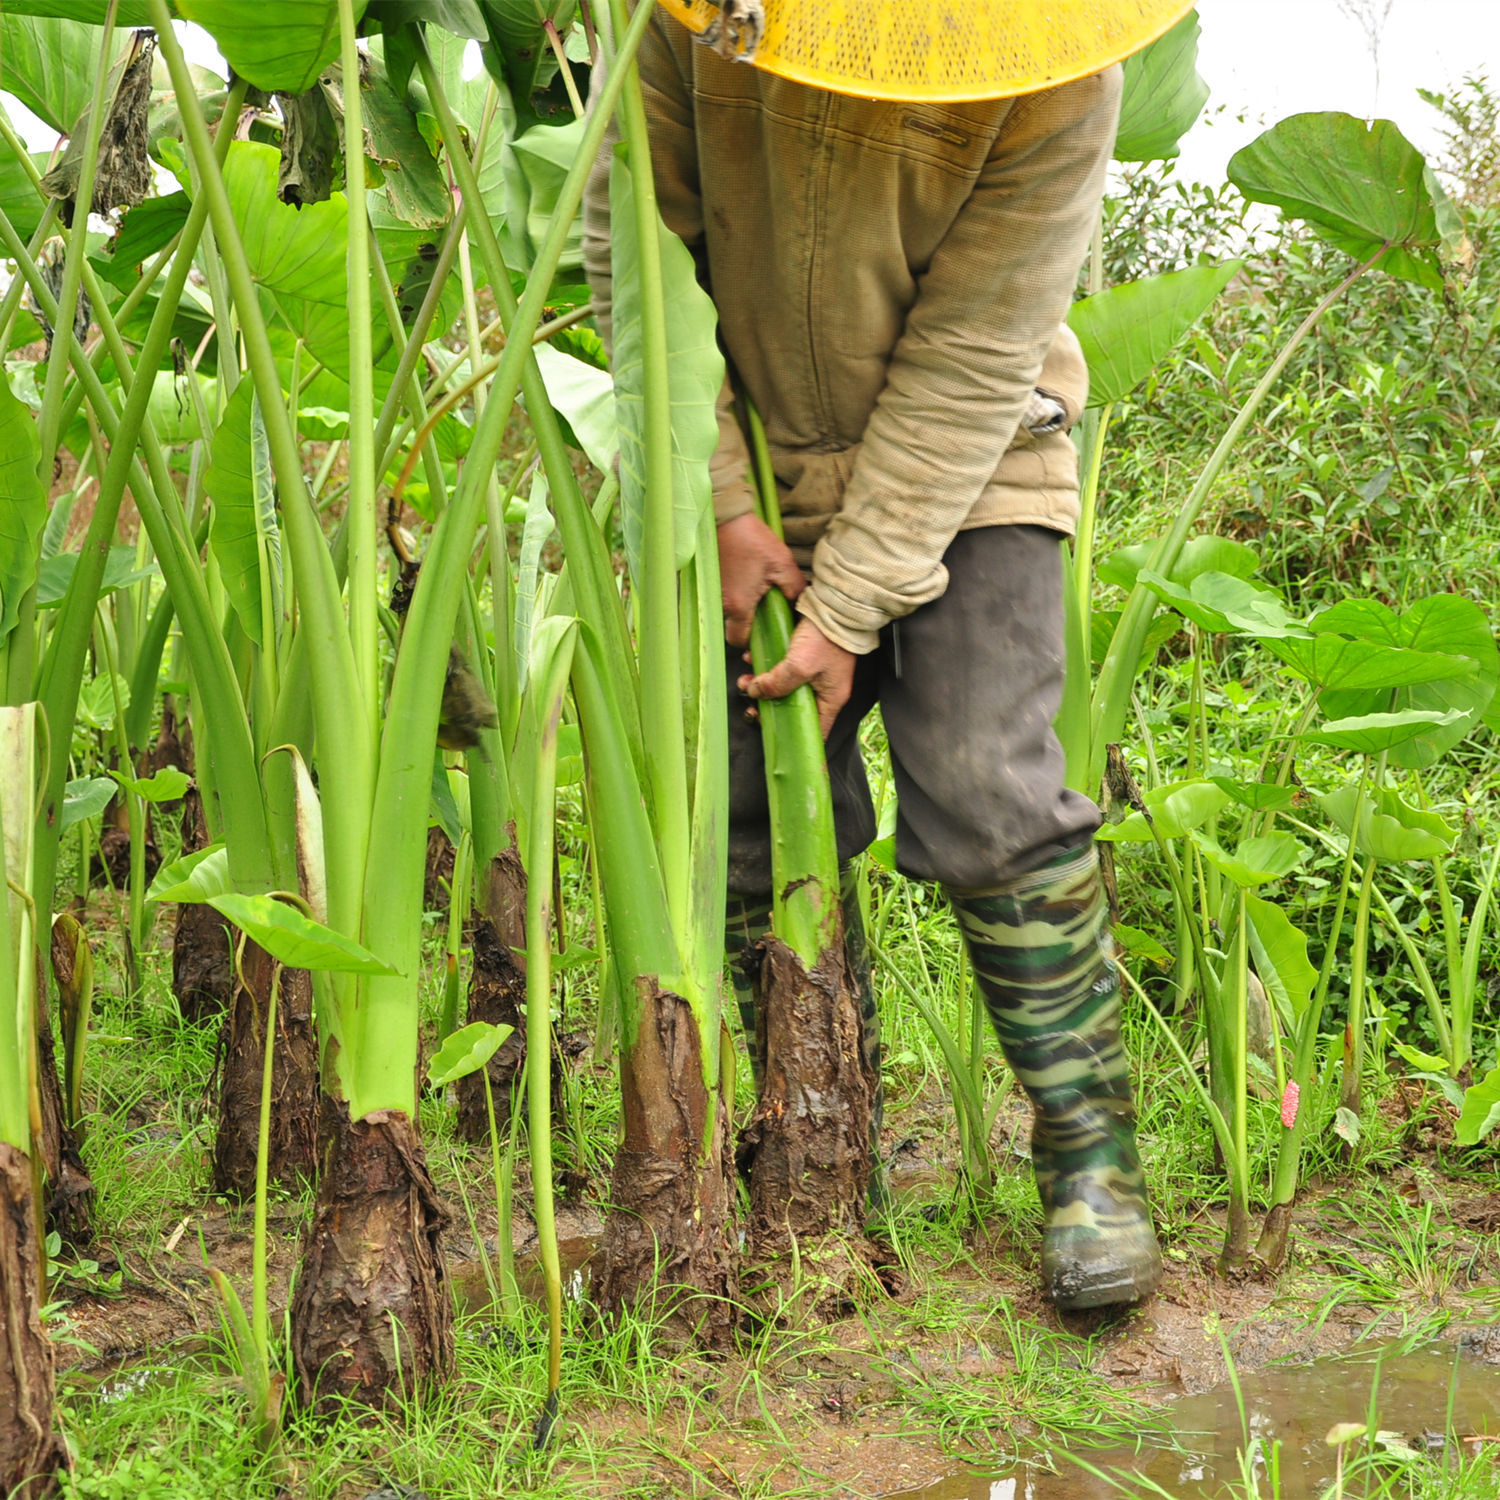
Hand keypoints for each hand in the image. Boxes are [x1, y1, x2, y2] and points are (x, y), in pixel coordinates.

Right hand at [717, 512, 804, 647]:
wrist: (726, 518)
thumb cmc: (752, 540)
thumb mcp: (782, 563)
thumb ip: (794, 588)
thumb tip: (801, 603)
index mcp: (740, 605)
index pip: (740, 640)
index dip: (751, 643)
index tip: (764, 635)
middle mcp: (723, 604)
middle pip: (732, 629)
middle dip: (747, 628)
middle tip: (764, 616)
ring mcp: (714, 594)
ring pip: (728, 615)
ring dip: (741, 612)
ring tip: (758, 597)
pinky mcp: (711, 582)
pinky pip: (723, 600)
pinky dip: (735, 598)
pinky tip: (747, 585)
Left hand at [739, 618, 854, 737]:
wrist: (835, 604)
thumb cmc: (824, 638)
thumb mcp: (798, 665)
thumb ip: (776, 684)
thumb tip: (754, 692)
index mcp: (831, 699)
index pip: (815, 732)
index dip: (793, 738)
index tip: (771, 737)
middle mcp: (825, 690)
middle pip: (793, 709)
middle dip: (768, 706)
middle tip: (749, 702)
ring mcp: (816, 673)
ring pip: (785, 688)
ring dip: (763, 685)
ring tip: (746, 677)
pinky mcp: (807, 656)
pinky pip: (784, 669)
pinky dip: (768, 667)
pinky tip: (753, 658)